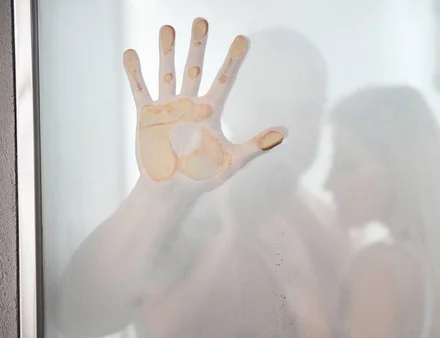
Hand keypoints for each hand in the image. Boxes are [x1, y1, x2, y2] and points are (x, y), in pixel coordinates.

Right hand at [123, 18, 285, 189]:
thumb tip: (285, 132)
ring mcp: (168, 108)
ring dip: (166, 52)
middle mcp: (189, 104)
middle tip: (201, 20)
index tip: (243, 39)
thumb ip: (257, 144)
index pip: (224, 79)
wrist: (171, 190)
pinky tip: (131, 53)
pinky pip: (140, 90)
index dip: (233, 59)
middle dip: (198, 45)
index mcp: (210, 111)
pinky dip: (135, 73)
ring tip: (167, 28)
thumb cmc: (202, 176)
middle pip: (195, 68)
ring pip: (167, 73)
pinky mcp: (148, 116)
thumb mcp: (233, 160)